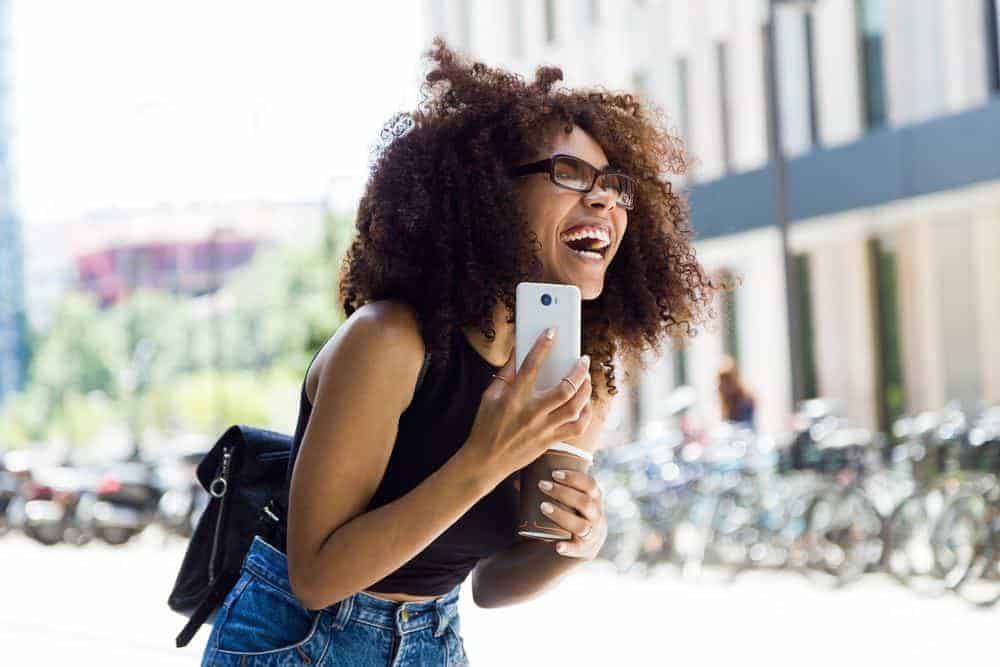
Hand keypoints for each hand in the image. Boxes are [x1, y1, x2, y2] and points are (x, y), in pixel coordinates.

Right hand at [464, 328, 592, 479]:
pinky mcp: (550, 441)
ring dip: (585, 390)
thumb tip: (518, 355)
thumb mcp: (489, 397)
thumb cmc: (485, 426)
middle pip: (565, 388)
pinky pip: (576, 427)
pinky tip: (586, 403)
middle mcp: (532, 413)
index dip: (542, 345)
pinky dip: (586, 414)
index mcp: (514, 398)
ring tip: (586, 378)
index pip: (531, 366)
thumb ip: (505, 375)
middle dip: (579, 370)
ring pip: (575, 407)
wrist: (485, 461)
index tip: (552, 332)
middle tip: (583, 360)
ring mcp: (543, 429)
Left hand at [537, 468, 606, 559]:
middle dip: (563, 492)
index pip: (590, 485)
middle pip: (585, 502)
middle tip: (542, 485)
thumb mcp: (565, 500)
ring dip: (562, 515)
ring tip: (543, 506)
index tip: (554, 473)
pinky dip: (568, 548)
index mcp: (595, 499)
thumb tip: (517, 482)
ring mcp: (593, 534)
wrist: (578, 543)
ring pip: (581, 525)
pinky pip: (578, 549)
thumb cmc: (567, 513)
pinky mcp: (584, 550)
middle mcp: (597, 516)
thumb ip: (547, 489)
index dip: (574, 478)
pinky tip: (557, 546)